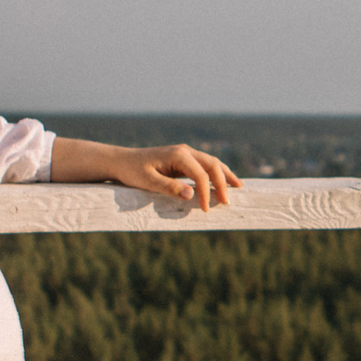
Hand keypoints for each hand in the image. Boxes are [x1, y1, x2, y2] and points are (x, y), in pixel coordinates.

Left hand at [52, 139, 241, 209]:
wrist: (121, 161)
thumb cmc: (131, 171)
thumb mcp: (147, 181)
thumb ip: (169, 187)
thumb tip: (191, 195)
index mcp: (178, 154)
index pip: (200, 174)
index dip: (206, 192)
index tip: (206, 210)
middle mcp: (185, 151)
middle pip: (212, 165)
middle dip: (222, 183)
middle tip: (227, 202)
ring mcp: (185, 153)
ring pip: (212, 162)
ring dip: (225, 175)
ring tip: (239, 188)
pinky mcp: (183, 159)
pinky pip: (205, 165)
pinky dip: (217, 173)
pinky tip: (225, 181)